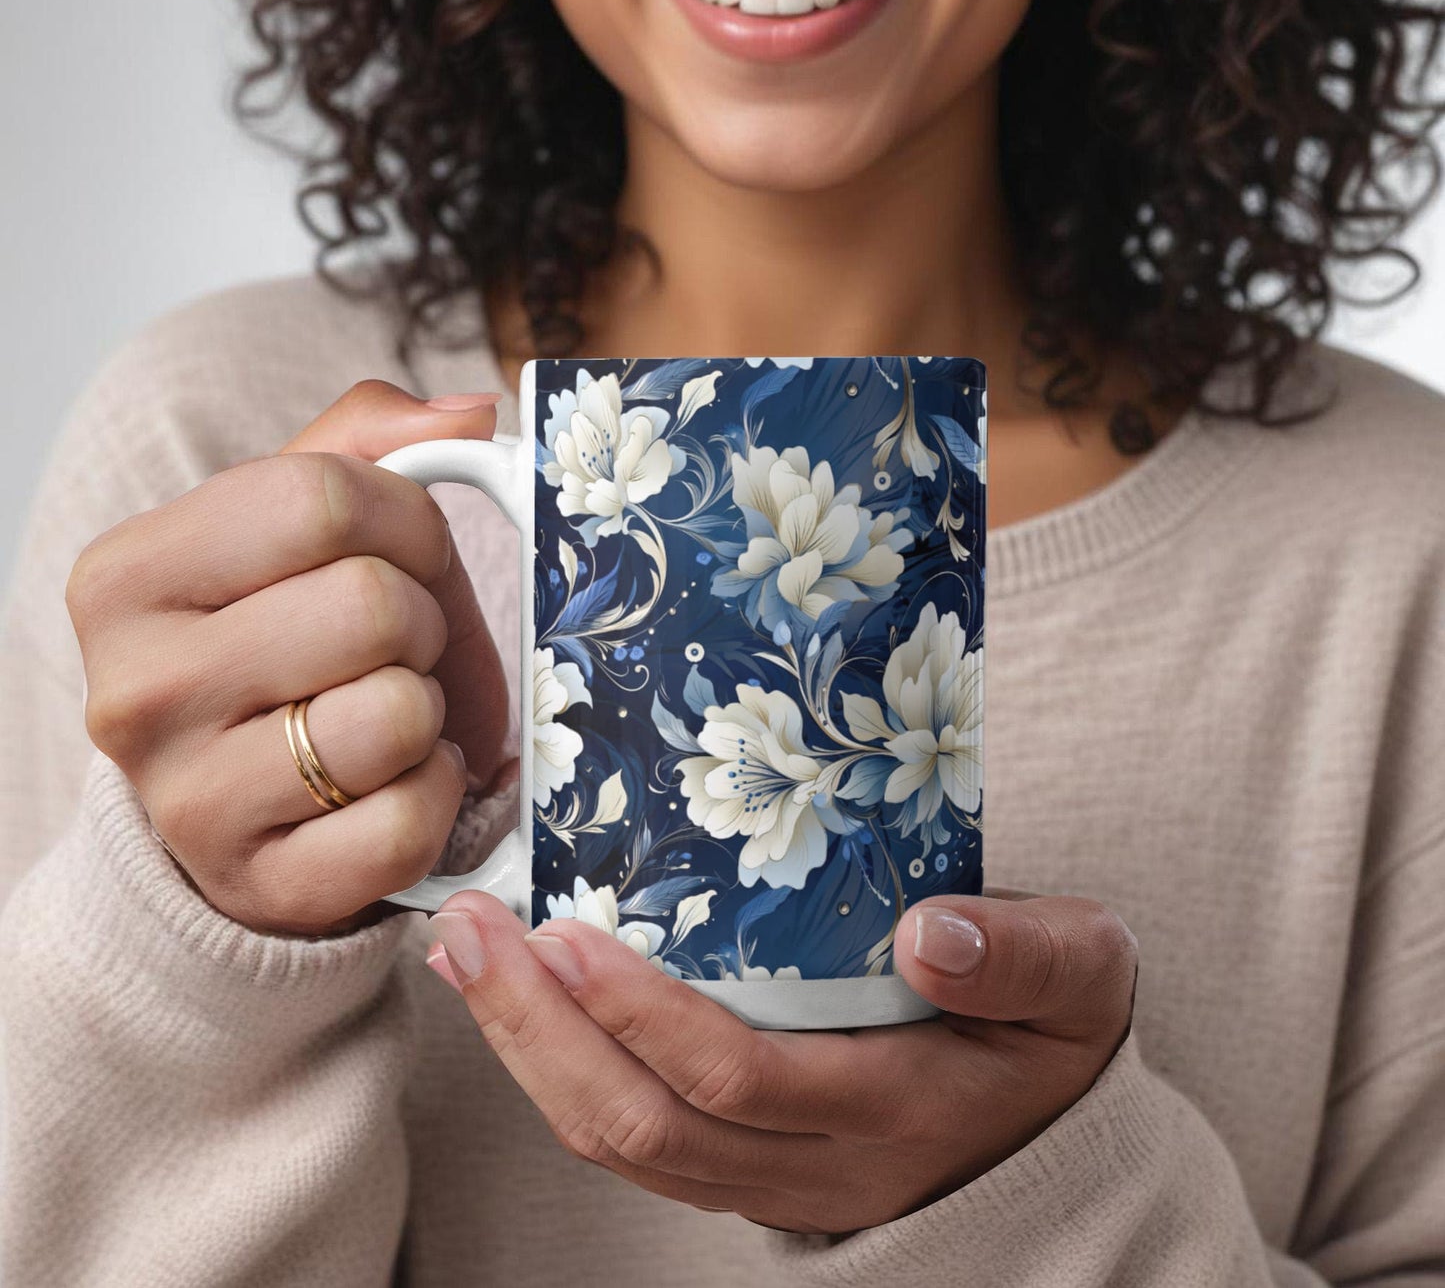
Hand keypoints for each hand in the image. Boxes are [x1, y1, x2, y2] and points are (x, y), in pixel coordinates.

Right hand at [66, 379, 512, 936]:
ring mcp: (189, 803)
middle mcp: (136, 691)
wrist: (234, 798)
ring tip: (381, 713)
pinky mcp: (264, 886)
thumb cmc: (277, 637)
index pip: (325, 497)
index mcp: (128, 574)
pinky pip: (411, 822)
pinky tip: (389, 784)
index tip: (404, 551)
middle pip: (373, 606)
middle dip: (419, 620)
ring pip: (398, 716)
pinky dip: (434, 794)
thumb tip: (471, 413)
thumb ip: (369, 442)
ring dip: (426, 709)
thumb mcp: (288, 523)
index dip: (406, 521)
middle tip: (391, 646)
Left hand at [424, 886, 1138, 1233]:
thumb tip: (926, 934)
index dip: (645, 1017)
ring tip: (468, 954)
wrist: (1054, 1134)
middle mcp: (818, 1164)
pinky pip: (634, 1142)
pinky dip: (560, 1073)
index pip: (741, 1080)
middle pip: (647, 1126)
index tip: (568, 935)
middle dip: (542, 1031)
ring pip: (624, 1146)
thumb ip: (1022, 956)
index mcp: (895, 1106)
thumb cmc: (1051, 1032)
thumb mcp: (1080, 976)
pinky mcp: (746, 1171)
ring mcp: (773, 1181)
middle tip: (471, 931)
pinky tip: (521, 1003)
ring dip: (530, 1051)